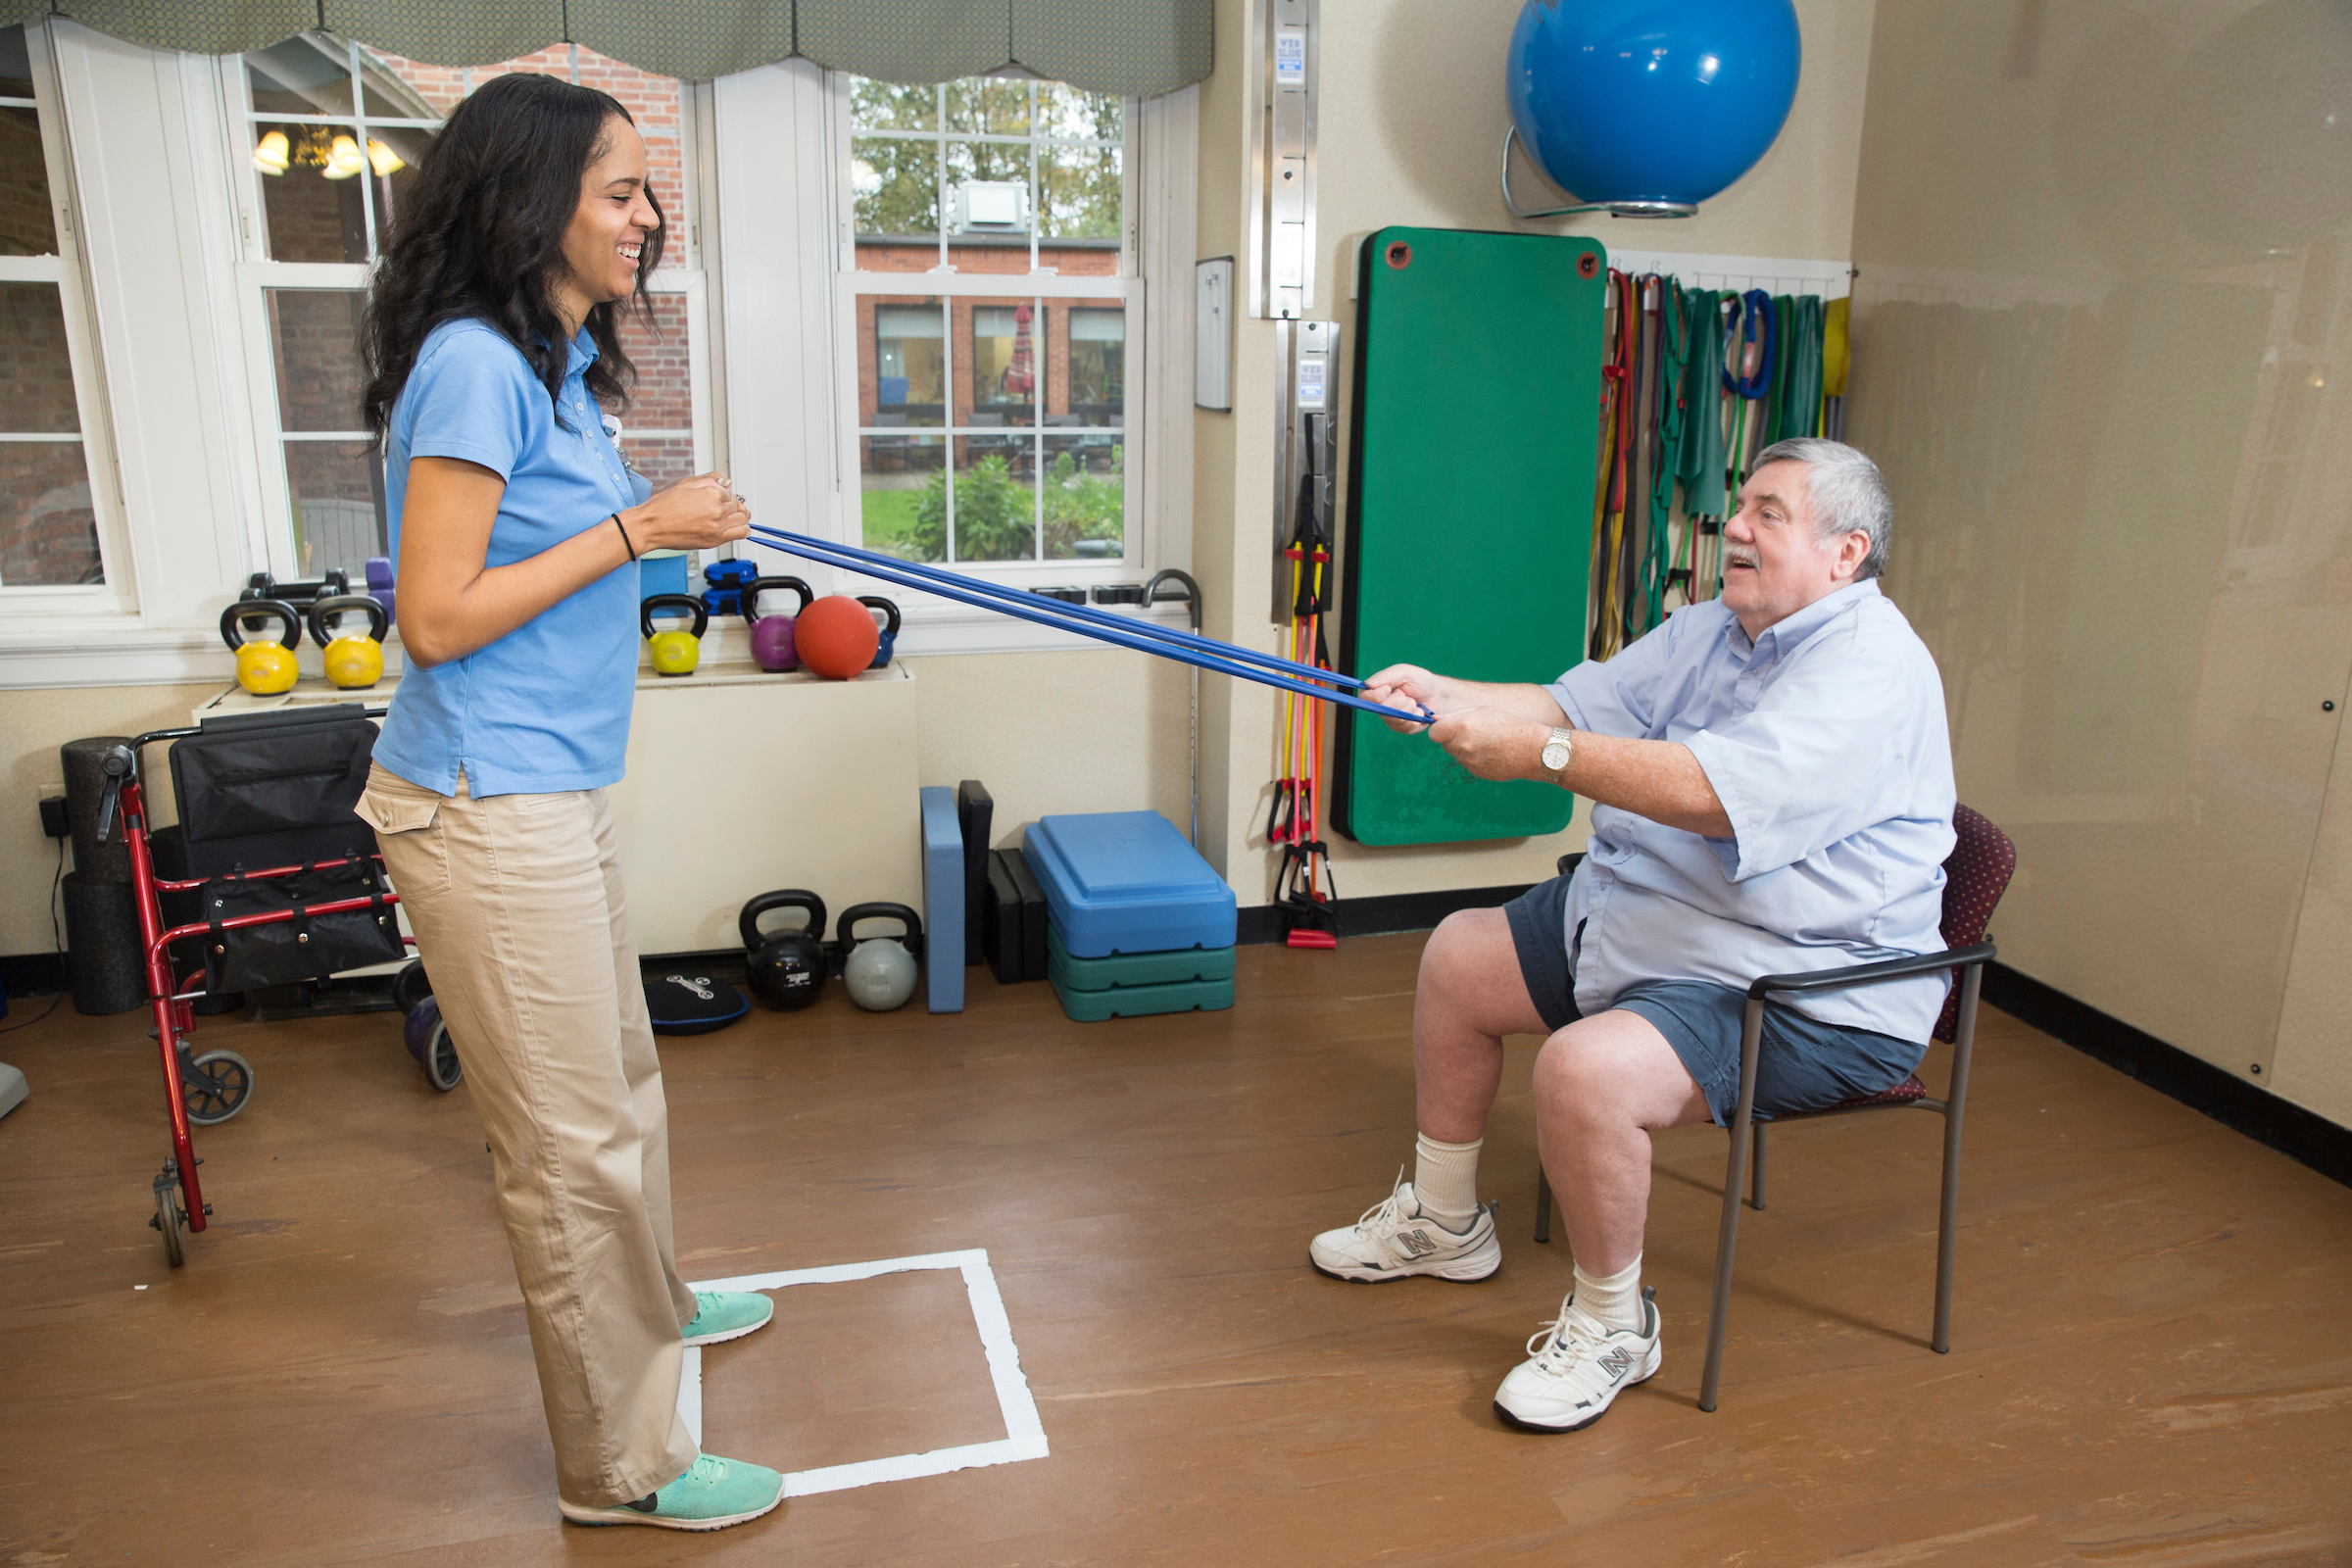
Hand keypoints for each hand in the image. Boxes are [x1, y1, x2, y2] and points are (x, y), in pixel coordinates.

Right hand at [625, 472, 749, 552]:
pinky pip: (741, 533)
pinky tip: (733, 527)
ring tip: (728, 517)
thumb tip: (726, 480)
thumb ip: (709, 479)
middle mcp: (717, 510)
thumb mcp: (685, 483)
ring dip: (738, 516)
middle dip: (731, 505)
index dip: (724, 495)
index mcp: (711, 493)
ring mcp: (717, 526)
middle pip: (737, 506)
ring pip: (743, 519)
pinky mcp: (714, 540)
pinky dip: (742, 529)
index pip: (729, 493)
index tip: (716, 498)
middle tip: (720, 507)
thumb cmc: (662, 506)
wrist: (650, 526)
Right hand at [1359, 663, 1450, 732]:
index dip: (1374, 696)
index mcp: (1377, 691)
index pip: (1364, 697)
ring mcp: (1392, 719)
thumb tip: (1368, 684)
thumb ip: (1385, 676)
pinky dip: (1416, 717)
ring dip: (1408, 709)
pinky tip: (1420, 711)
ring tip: (1415, 702)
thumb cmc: (1420, 681)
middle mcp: (1381, 706)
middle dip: (1397, 701)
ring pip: (1394, 719)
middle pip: (1380, 710)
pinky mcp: (1403, 728)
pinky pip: (1405, 726)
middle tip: (1407, 695)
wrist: (1439, 694)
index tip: (1388, 689)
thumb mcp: (1403, 672)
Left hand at [1425, 707, 1545, 782]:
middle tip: (1473, 732)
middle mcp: (1462, 747)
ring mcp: (1469, 762)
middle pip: (1444, 744)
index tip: (1448, 727)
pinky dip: (1475, 758)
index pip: (1434, 733)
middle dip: (1453, 738)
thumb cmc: (1508, 724)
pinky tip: (1491, 752)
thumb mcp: (1482, 711)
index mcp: (1461, 728)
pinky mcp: (1476, 772)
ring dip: (1464, 748)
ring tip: (1486, 742)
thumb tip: (1435, 720)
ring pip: (1457, 754)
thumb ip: (1456, 715)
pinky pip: (1468, 764)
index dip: (1440, 729)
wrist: (1531, 749)